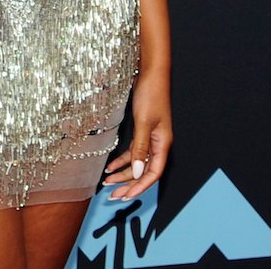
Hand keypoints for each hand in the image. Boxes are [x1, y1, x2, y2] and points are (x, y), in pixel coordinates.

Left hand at [102, 67, 170, 199]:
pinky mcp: (142, 130)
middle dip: (128, 185)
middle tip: (112, 196)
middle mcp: (158, 144)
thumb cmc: (151, 94)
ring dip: (123, 174)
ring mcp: (150, 137)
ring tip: (107, 184)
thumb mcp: (143, 122)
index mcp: (163, 144)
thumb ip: (140, 148)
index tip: (125, 196)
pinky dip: (122, 160)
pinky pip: (132, 151)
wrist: (151, 73)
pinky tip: (110, 166)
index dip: (140, 187)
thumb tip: (138, 172)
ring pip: (137, 163)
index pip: (153, 174)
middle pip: (144, 171)